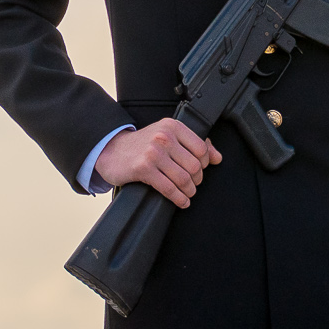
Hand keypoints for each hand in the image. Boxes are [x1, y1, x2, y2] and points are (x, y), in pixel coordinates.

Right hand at [97, 119, 220, 208]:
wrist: (111, 150)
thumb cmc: (142, 144)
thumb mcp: (168, 136)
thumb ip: (194, 143)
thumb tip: (217, 157)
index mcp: (173, 126)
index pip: (201, 148)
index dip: (204, 163)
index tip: (200, 170)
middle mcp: (164, 137)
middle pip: (194, 165)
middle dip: (197, 180)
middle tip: (193, 185)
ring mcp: (154, 153)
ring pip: (183, 178)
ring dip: (189, 191)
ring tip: (188, 195)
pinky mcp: (144, 169)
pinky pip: (169, 188)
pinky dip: (179, 199)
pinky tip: (181, 202)